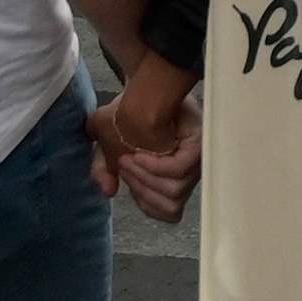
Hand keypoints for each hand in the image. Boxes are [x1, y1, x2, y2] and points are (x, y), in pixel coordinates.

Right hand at [90, 61, 200, 218]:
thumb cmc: (128, 117)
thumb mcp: (107, 146)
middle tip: (122, 164)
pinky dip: (155, 167)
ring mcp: (196, 160)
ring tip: (128, 158)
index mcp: (173, 178)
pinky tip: (138, 155)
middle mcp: (189, 173)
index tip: (124, 180)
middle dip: (139, 188)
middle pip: (170, 205)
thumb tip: (108, 191)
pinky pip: (178, 170)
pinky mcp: (198, 145)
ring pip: (173, 191)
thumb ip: (103, 170)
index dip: (144, 202)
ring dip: (143, 177)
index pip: (168, 213)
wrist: (141, 87)